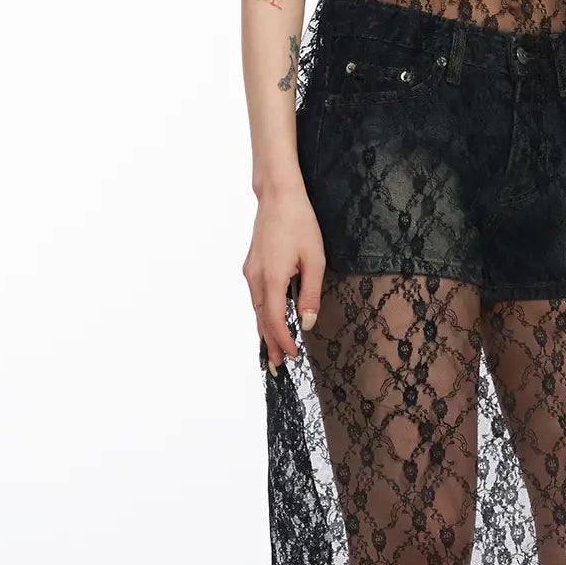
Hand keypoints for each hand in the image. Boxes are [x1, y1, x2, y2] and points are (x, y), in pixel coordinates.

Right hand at [244, 183, 325, 372]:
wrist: (278, 196)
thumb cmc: (300, 223)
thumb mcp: (315, 259)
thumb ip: (311, 293)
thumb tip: (307, 322)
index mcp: (272, 278)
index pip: (276, 320)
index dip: (284, 341)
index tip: (294, 355)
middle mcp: (255, 278)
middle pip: (262, 320)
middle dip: (269, 344)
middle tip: (276, 368)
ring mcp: (250, 272)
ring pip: (257, 310)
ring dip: (265, 332)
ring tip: (271, 352)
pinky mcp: (251, 267)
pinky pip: (256, 299)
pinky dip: (262, 315)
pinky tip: (268, 323)